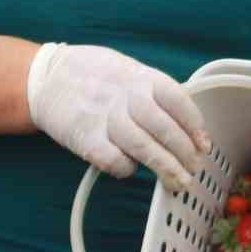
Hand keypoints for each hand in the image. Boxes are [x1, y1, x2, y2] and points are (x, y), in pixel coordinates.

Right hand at [26, 44, 209, 192]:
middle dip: (184, 152)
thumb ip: (152, 92)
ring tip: (178, 181)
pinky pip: (113, 159)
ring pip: (143, 147)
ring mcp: (104, 117)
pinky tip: (131, 169)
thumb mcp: (127, 70)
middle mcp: (124, 96)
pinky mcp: (84, 138)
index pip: (176, 100)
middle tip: (194, 168)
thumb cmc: (94, 75)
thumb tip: (186, 123)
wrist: (47, 77)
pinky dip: (126, 168)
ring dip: (165, 167)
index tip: (204, 144)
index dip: (194, 124)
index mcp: (139, 76)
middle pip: (163, 127)